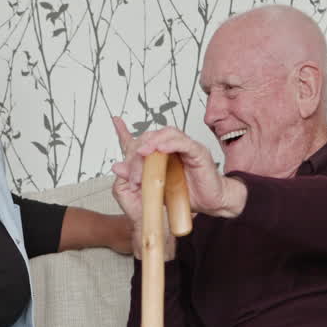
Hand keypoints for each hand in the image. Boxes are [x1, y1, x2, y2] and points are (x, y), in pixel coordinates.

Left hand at [113, 122, 245, 218]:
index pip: (143, 139)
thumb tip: (117, 167)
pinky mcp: (199, 153)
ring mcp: (187, 148)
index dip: (127, 131)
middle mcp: (174, 148)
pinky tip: (162, 149)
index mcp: (163, 155)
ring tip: (144, 151)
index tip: (116, 121)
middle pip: (153, 136)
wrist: (211, 204)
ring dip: (154, 141)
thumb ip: (136, 177)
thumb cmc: (187, 196)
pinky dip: (172, 144)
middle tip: (133, 165)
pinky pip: (185, 143)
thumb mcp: (154, 189)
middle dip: (140, 148)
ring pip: (169, 133)